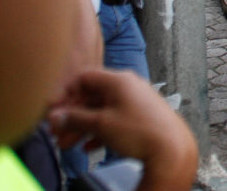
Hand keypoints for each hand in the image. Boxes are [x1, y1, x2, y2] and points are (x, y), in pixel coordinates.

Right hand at [48, 69, 197, 190]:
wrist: (171, 149)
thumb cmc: (140, 131)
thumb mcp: (101, 124)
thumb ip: (76, 118)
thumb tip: (56, 117)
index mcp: (118, 80)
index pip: (85, 77)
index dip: (66, 93)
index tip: (55, 110)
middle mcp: (128, 86)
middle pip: (92, 96)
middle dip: (72, 116)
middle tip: (57, 132)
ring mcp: (136, 100)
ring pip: (102, 110)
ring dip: (83, 127)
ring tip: (67, 144)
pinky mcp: (141, 115)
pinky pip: (115, 120)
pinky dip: (100, 131)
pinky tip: (89, 147)